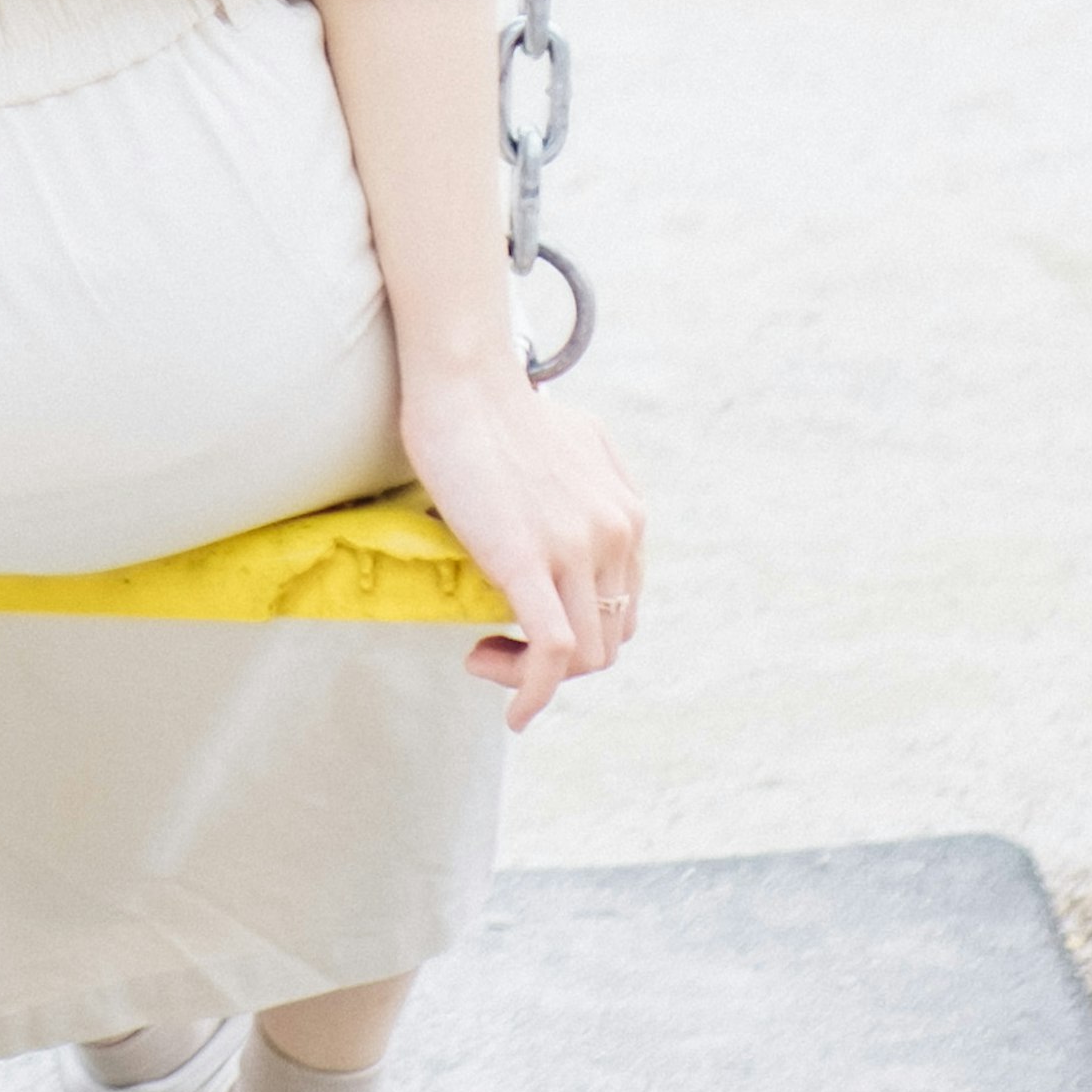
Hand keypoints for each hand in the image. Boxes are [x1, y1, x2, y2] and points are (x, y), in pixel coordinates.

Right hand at [395, 357, 645, 727]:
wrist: (464, 380)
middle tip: (499, 648)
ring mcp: (578, 549)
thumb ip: (592, 486)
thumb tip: (574, 518)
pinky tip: (513, 711)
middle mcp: (616, 533)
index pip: (624, 606)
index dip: (582, 632)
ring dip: (536, 676)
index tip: (527, 626)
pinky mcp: (531, 562)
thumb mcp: (575, 442)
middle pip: (610, 639)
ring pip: (585, 657)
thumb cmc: (498, 406)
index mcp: (627, 513)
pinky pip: (552, 653)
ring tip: (485, 658)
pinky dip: (533, 694)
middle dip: (562, 662)